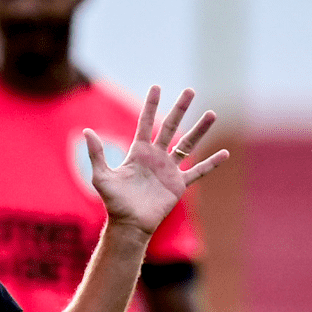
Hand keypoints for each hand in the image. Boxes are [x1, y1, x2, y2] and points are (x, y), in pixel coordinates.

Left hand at [86, 86, 228, 234]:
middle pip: (170, 127)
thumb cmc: (113, 201)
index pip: (146, 123)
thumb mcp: (101, 176)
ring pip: (188, 144)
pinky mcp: (178, 184)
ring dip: (200, 130)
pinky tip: (225, 154)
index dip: (151, 105)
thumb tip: (87, 131)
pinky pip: (198, 171)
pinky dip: (211, 163)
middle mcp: (156, 157)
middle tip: (190, 91)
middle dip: (180, 109)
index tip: (156, 87)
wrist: (129, 224)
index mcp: (138, 152)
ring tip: (212, 113)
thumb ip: (97, 154)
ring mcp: (169, 169)